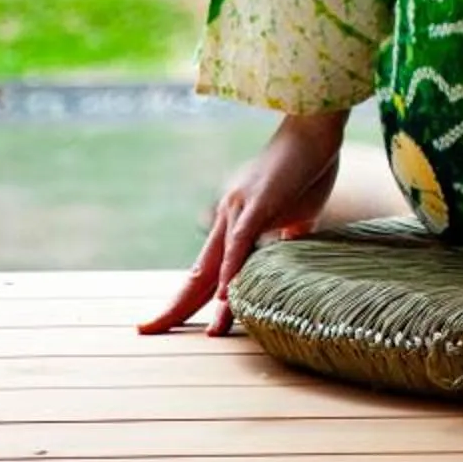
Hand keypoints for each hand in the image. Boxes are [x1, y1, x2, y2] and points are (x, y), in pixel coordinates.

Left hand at [139, 109, 347, 336]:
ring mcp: (239, 209)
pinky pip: (241, 240)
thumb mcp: (297, 215)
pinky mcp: (259, 203)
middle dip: (174, 306)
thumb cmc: (307, 168)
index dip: (186, 297)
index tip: (165, 322)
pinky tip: (226, 294)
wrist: (313, 128)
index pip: (204, 269)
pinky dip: (232, 269)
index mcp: (232, 222)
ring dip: (211, 301)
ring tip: (208, 333)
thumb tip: (292, 262)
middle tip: (149, 331)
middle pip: (197, 272)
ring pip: (219, 263)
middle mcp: (226, 216)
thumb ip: (289, 239)